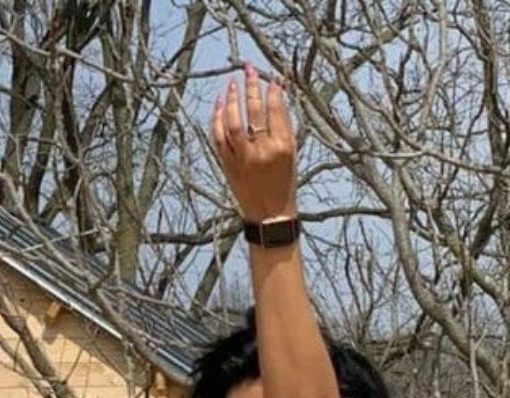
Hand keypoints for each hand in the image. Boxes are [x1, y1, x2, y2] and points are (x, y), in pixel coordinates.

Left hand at [211, 65, 296, 224]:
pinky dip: (217, 118)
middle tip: (249, 70)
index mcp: (282, 147)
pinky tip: (220, 104)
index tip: (270, 78)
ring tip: (232, 84)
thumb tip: (276, 97)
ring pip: (233, 121)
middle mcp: (262, 151)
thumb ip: (284, 127)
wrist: (271, 216)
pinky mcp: (228, 165)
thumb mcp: (292, 154)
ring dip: (232, 99)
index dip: (272, 90)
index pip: (275, 109)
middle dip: (252, 86)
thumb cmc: (284, 183)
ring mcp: (243, 158)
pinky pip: (219, 137)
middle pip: (254, 111)